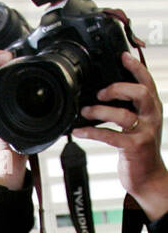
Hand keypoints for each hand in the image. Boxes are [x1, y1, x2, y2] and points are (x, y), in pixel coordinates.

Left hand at [75, 51, 167, 222]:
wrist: (148, 176)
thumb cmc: (140, 150)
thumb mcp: (138, 125)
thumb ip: (128, 110)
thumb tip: (105, 97)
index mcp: (153, 108)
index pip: (147, 82)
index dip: (136, 67)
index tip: (122, 56)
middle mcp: (152, 117)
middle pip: (141, 92)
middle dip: (119, 88)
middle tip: (100, 92)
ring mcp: (144, 132)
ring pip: (124, 114)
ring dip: (101, 111)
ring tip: (86, 110)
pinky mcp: (134, 147)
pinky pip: (110, 136)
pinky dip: (92, 132)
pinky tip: (79, 131)